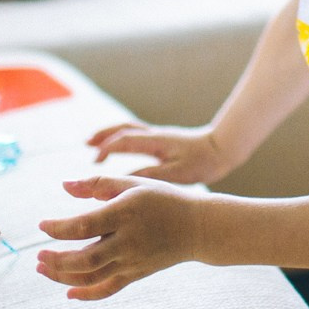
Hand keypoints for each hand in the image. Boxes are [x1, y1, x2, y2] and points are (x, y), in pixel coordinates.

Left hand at [36, 174, 209, 299]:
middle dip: (56, 261)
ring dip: (64, 277)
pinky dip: (88, 294)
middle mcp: (128, 240)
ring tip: (44, 269)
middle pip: (85, 258)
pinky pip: (109, 289)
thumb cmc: (162, 199)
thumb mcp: (132, 184)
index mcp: (125, 213)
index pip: (84, 225)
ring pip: (92, 276)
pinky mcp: (137, 273)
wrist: (198, 227)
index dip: (58, 228)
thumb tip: (64, 186)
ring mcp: (133, 260)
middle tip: (38, 257)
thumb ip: (96, 184)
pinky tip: (69, 292)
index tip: (42, 225)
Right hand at [85, 122, 233, 184]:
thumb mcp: (178, 173)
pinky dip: (121, 139)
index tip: (94, 161)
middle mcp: (154, 135)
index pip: (125, 140)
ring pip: (128, 129)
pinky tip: (119, 149)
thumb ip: (152, 176)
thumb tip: (127, 180)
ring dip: (110, 134)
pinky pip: (136, 135)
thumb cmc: (202, 162)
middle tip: (86, 144)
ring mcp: (158, 136)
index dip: (106, 148)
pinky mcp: (162, 140)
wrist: (222, 149)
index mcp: (156, 142)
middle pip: (123, 128)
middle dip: (103, 135)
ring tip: (94, 144)